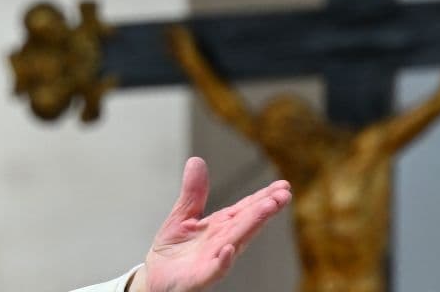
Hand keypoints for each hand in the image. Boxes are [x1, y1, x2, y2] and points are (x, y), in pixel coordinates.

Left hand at [129, 158, 290, 291]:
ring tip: (267, 209)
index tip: (283, 186)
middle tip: (283, 195)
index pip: (245, 209)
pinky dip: (223, 261)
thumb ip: (193, 192)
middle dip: (263, 209)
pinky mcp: (199, 278)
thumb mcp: (182, 215)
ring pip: (235, 242)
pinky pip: (213, 271)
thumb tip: (197, 160)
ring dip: (251, 227)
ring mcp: (213, 260)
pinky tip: (229, 249)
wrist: (156, 279)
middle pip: (245, 223)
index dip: (263, 198)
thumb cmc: (173, 250)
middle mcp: (222, 242)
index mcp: (220, 227)